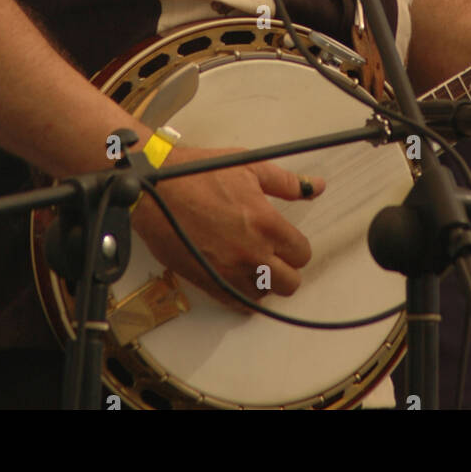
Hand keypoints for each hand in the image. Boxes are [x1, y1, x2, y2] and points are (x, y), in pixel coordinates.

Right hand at [131, 145, 324, 308]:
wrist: (155, 189)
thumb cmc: (199, 173)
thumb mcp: (249, 167)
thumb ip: (286, 182)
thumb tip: (315, 187)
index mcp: (266, 224)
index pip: (302, 254)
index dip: (295, 246)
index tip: (285, 238)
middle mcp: (252, 254)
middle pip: (290, 283)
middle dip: (285, 268)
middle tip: (272, 253)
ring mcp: (229, 273)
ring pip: (264, 295)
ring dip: (263, 281)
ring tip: (251, 262)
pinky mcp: (208, 284)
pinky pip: (238, 304)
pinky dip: (242, 293)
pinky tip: (235, 275)